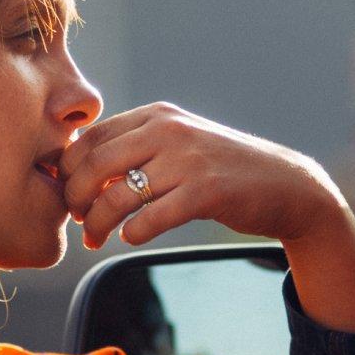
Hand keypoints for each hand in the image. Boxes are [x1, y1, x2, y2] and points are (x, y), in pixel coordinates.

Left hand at [57, 103, 340, 251]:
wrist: (286, 185)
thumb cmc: (223, 170)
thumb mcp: (179, 144)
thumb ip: (136, 148)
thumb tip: (80, 172)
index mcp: (157, 116)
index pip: (91, 138)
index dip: (69, 170)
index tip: (69, 194)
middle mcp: (170, 130)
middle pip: (95, 165)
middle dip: (76, 198)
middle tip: (78, 220)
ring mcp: (188, 159)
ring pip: (118, 195)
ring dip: (98, 223)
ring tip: (95, 237)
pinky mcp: (206, 191)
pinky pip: (150, 218)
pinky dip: (133, 233)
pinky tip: (132, 237)